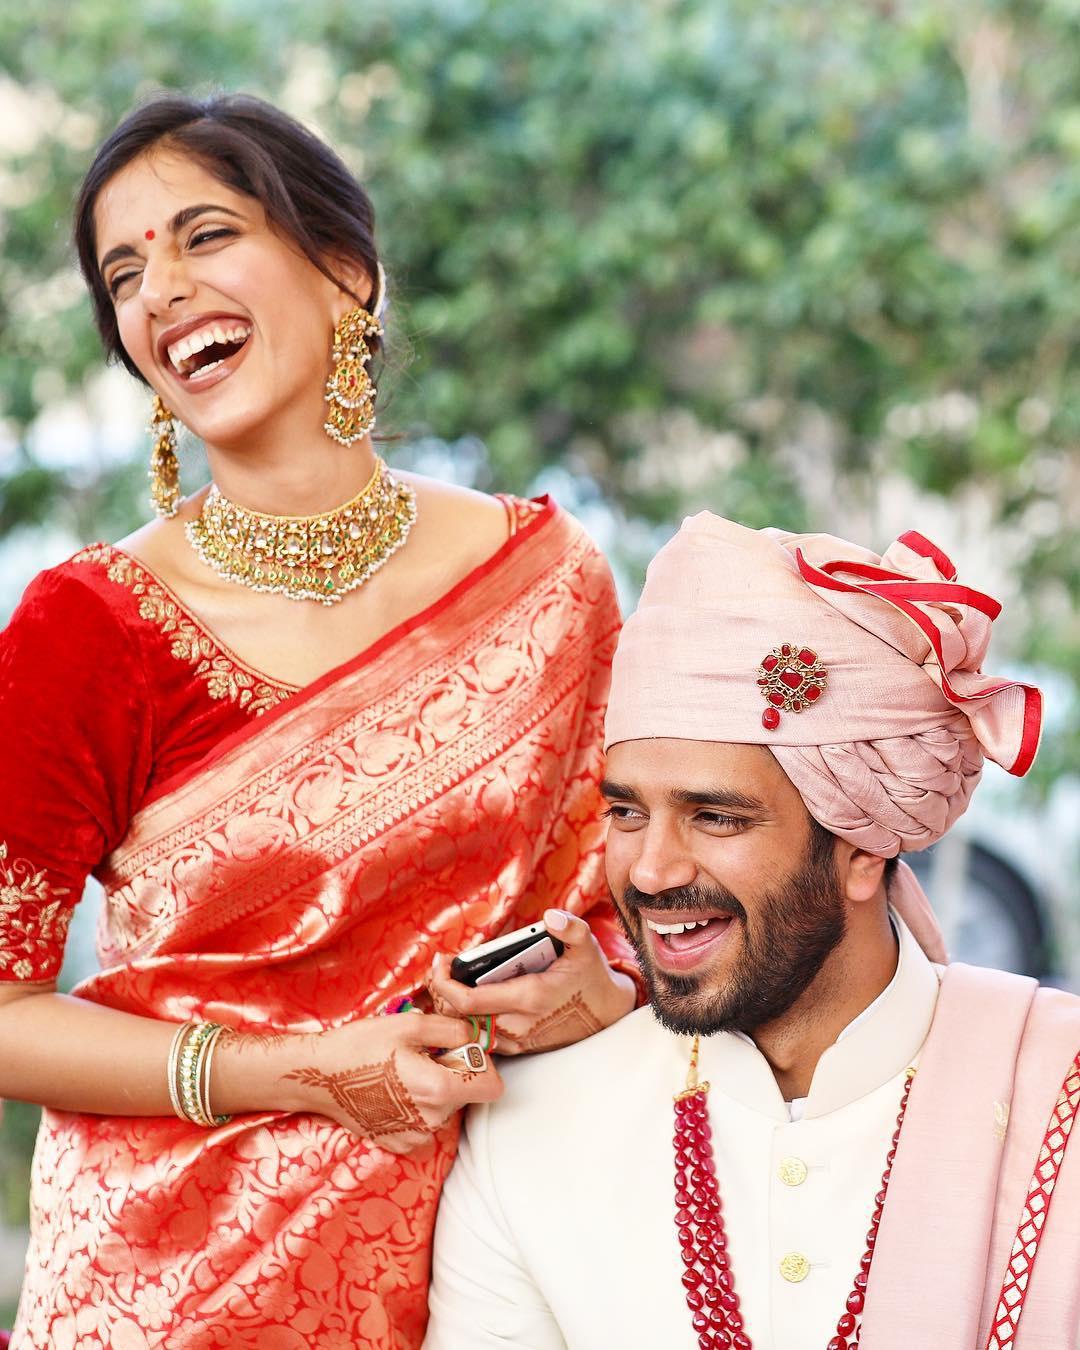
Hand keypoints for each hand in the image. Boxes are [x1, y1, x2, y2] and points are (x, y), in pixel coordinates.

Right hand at [278, 1012, 503, 1153]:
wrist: (317, 1076)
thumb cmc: (361, 1046)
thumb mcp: (409, 1024)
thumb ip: (452, 1030)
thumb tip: (477, 1038)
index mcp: (438, 1090)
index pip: (492, 1087)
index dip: (483, 1065)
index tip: (461, 1052)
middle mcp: (431, 1120)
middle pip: (466, 1096)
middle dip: (454, 1073)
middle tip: (422, 1056)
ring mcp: (414, 1137)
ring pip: (445, 1109)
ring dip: (435, 1090)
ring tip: (402, 1072)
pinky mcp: (399, 1144)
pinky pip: (425, 1124)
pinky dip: (417, 1107)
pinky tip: (392, 1091)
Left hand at [428, 910, 636, 1055]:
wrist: (607, 1013)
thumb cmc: (591, 976)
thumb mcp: (586, 946)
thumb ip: (570, 928)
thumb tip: (550, 916)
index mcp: (529, 998)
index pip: (469, 1002)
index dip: (444, 984)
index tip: (441, 962)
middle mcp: (518, 1024)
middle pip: (460, 1018)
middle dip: (442, 993)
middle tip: (440, 968)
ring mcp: (517, 1040)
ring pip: (468, 1031)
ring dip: (452, 1009)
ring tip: (448, 982)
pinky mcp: (519, 1048)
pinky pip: (482, 1038)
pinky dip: (466, 1021)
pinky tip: (463, 1000)